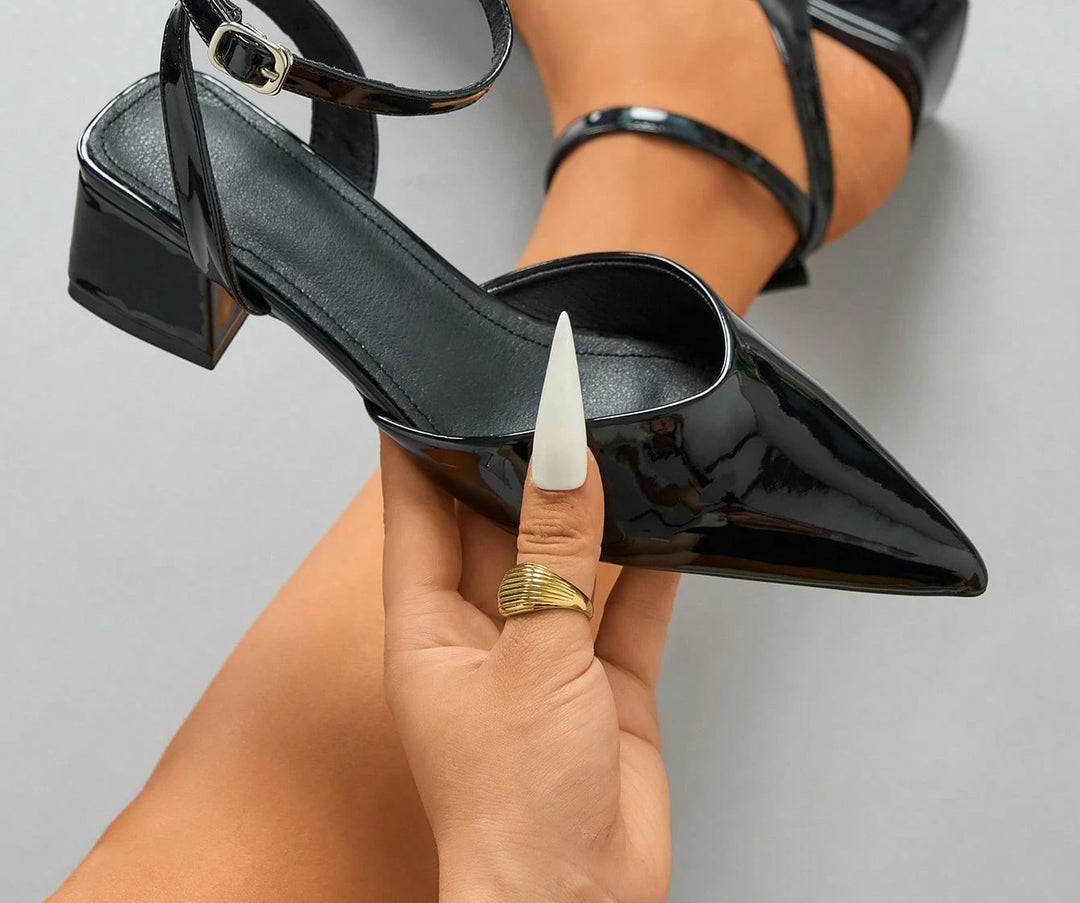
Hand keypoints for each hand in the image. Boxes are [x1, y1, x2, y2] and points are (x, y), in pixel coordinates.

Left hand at [380, 314, 677, 902]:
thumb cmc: (513, 811)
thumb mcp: (534, 658)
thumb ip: (555, 552)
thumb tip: (561, 457)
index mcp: (429, 628)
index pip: (415, 511)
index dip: (422, 445)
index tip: (436, 384)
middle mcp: (482, 635)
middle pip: (493, 524)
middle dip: (518, 465)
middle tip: (546, 396)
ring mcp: (545, 659)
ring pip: (564, 559)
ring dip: (587, 510)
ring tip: (609, 440)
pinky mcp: (604, 686)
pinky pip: (625, 605)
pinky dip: (646, 564)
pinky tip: (667, 520)